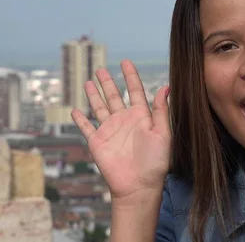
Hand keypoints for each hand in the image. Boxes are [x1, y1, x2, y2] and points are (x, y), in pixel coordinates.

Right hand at [71, 60, 170, 202]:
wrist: (139, 185)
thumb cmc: (156, 161)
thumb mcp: (162, 133)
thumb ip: (161, 110)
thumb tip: (166, 86)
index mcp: (141, 117)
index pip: (135, 91)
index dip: (130, 77)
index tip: (126, 62)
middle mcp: (124, 121)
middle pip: (115, 96)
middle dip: (108, 82)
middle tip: (101, 68)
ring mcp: (110, 131)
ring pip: (99, 108)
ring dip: (94, 95)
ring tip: (90, 81)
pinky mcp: (97, 142)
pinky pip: (87, 128)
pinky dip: (80, 120)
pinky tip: (75, 111)